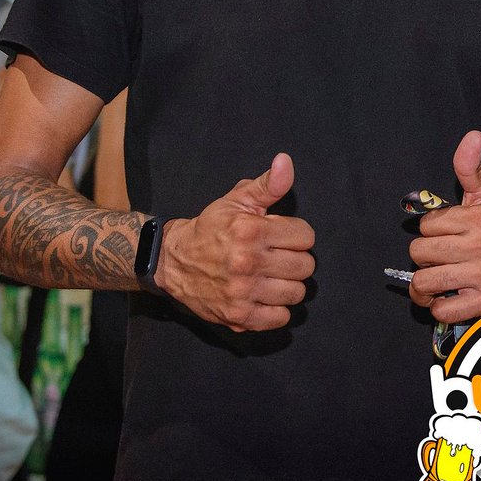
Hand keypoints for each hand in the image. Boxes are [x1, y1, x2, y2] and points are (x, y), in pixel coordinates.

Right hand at [154, 154, 315, 331]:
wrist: (173, 261)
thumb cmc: (211, 228)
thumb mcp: (237, 199)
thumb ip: (268, 184)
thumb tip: (285, 162)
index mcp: (251, 230)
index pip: (306, 237)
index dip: (295, 234)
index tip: (279, 236)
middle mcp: (248, 262)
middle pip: (305, 266)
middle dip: (294, 259)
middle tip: (276, 257)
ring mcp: (243, 292)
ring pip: (297, 293)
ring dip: (287, 285)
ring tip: (270, 276)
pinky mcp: (238, 316)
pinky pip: (280, 318)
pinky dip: (277, 309)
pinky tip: (264, 296)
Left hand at [407, 130, 480, 323]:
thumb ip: (471, 168)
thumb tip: (472, 135)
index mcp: (479, 219)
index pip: (426, 225)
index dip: (432, 231)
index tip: (446, 235)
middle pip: (419, 252)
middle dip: (426, 256)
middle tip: (441, 257)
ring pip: (424, 281)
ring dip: (426, 283)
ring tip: (437, 279)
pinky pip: (442, 309)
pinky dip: (439, 306)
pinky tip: (448, 297)